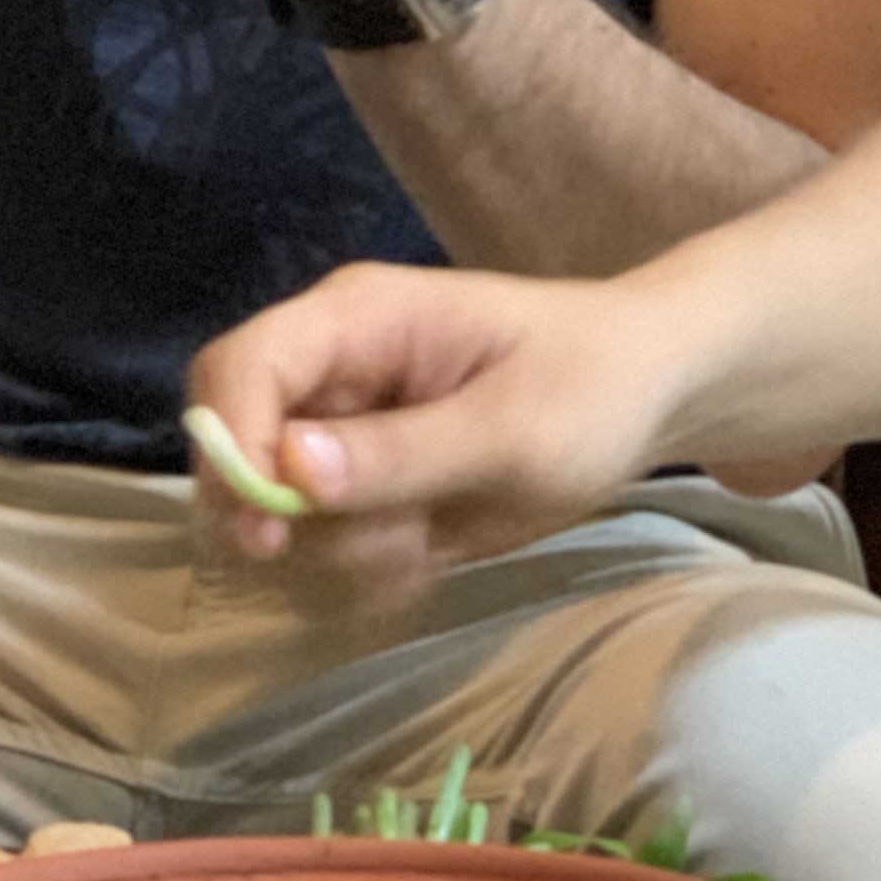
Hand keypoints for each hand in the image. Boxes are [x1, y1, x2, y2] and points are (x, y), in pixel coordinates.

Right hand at [184, 263, 691, 599]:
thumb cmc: (591, 386)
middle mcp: (331, 367)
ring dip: (339, 546)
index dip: (230, 448)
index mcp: (354, 319)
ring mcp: (345, 424)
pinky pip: (324, 534)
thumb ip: (403, 452)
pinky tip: (429, 553)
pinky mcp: (367, 476)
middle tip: (366, 551)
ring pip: (277, 504)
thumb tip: (289, 474)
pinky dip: (364, 561)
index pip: (239, 368)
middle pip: (235, 442)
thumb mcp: (513, 430)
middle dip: (282, 514)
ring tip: (426, 544)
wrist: (650, 393)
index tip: (267, 532)